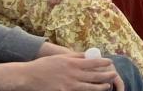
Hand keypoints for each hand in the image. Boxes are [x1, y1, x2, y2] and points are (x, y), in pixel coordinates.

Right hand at [0, 53, 122, 90]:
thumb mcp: (60, 57)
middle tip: (114, 74)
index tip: (110, 62)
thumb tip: (86, 55)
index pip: (92, 62)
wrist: (29, 76)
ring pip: (89, 86)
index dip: (103, 62)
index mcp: (72, 62)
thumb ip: (74, 56)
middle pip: (94, 75)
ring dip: (100, 86)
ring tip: (107, 86)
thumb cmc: (44, 65)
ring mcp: (69, 84)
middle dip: (105, 75)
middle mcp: (72, 73)